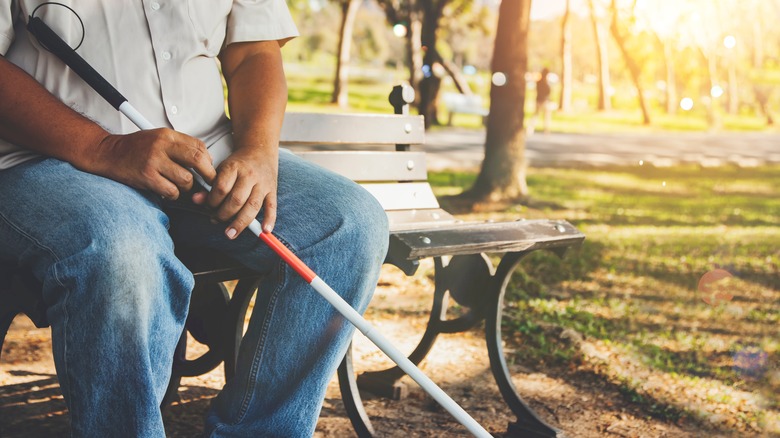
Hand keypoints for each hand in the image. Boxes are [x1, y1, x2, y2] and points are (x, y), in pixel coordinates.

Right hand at [88, 128, 216, 199]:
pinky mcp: (147, 177)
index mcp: (167, 135)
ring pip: (186, 179)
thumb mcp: (158, 138)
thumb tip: (206, 160)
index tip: (208, 169)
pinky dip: (173, 194)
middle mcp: (161, 146)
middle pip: (197, 160)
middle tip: (208, 182)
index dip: (208, 160)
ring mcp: (153, 162)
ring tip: (177, 185)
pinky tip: (167, 190)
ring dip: (186, 187)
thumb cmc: (136, 148)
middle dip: (208, 174)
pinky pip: (171, 191)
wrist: (108, 153)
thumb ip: (180, 147)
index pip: (198, 146)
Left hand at [192, 148, 277, 238]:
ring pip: (252, 206)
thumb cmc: (237, 164)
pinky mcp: (272, 190)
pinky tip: (264, 230)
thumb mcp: (220, 170)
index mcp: (234, 167)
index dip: (212, 201)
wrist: (260, 150)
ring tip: (230, 234)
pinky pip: (271, 207)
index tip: (208, 206)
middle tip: (216, 220)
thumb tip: (196, 200)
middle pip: (236, 200)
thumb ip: (209, 186)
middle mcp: (250, 175)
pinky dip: (269, 219)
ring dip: (240, 222)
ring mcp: (263, 184)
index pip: (221, 189)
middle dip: (224, 214)